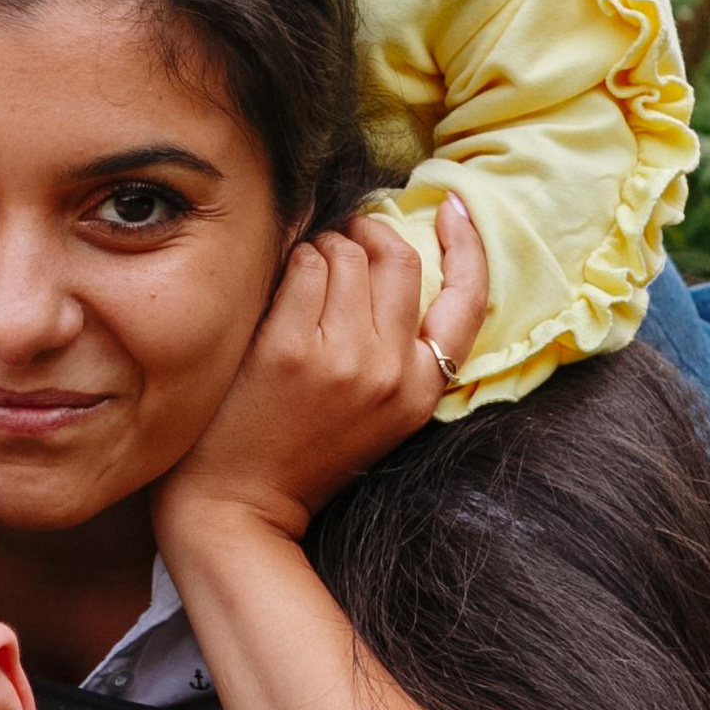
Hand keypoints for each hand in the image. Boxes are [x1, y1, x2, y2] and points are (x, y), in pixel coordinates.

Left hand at [156, 197, 487, 548]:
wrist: (239, 504)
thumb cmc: (302, 449)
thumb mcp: (379, 410)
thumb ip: (399, 347)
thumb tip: (393, 253)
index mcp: (423, 390)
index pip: (469, 298)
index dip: (467, 243)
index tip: (452, 206)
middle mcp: (391, 372)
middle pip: (398, 259)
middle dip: (367, 234)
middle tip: (340, 236)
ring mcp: (342, 360)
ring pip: (346, 254)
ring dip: (321, 248)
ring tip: (300, 274)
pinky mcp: (289, 349)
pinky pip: (302, 265)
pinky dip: (289, 262)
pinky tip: (274, 287)